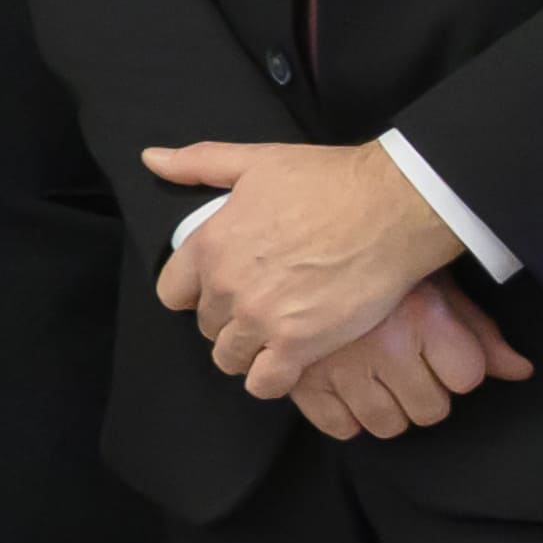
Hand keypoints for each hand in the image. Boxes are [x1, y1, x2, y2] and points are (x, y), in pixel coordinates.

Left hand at [147, 140, 475, 402]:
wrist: (390, 209)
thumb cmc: (327, 182)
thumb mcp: (254, 161)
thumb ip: (198, 163)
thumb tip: (152, 159)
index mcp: (209, 246)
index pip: (171, 292)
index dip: (193, 293)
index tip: (216, 289)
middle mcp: (226, 287)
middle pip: (206, 326)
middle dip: (226, 320)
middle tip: (257, 307)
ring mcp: (260, 319)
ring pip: (229, 357)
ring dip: (246, 351)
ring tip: (271, 336)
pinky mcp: (298, 345)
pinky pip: (264, 383)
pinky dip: (270, 379)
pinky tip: (286, 363)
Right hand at [282, 267, 534, 442]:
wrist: (299, 244)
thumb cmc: (375, 263)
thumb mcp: (435, 285)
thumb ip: (479, 333)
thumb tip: (521, 371)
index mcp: (424, 315)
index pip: (467, 377)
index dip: (458, 366)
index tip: (439, 348)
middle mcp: (385, 346)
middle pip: (430, 409)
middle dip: (424, 391)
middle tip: (405, 363)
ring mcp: (340, 367)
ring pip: (388, 425)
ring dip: (388, 408)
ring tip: (377, 376)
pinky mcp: (301, 379)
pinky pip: (340, 427)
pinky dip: (347, 416)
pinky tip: (347, 388)